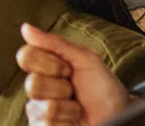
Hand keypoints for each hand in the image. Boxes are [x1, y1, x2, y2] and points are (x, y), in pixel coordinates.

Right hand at [17, 23, 133, 125]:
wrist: (119, 115)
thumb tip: (26, 28)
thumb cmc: (104, 88)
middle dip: (62, 87)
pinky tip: (73, 121)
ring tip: (78, 108)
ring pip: (42, 106)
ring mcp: (38, 109)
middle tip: (75, 89)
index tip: (69, 68)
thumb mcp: (85, 59)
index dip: (50, 63)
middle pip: (33, 83)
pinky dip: (67, 121)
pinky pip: (46, 123)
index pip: (26, 56)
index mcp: (44, 66)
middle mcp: (37, 86)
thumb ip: (54, 43)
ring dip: (68, 108)